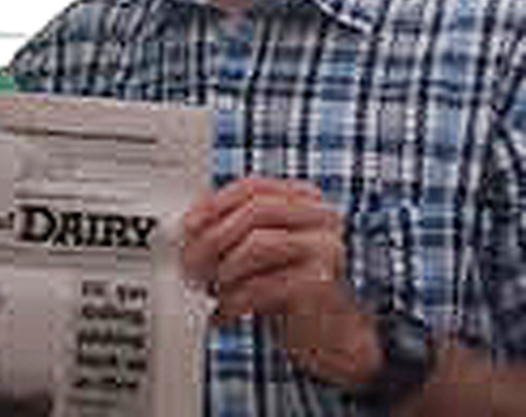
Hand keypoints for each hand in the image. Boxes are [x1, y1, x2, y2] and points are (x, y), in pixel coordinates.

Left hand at [181, 176, 380, 388]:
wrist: (338, 340)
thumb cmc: (295, 292)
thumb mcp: (262, 255)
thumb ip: (233, 231)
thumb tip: (189, 223)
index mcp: (305, 200)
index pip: (253, 187)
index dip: (214, 203)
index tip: (187, 226)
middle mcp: (320, 218)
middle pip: (254, 210)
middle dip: (213, 236)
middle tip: (191, 264)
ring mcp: (325, 249)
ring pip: (259, 243)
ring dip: (224, 268)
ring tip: (212, 288)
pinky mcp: (321, 285)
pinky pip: (265, 285)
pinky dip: (235, 299)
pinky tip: (225, 311)